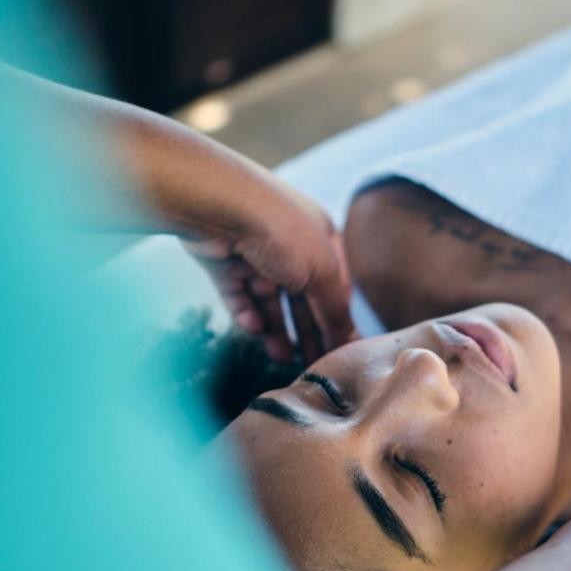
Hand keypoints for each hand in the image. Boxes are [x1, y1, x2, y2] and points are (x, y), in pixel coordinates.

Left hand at [185, 177, 358, 363]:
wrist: (220, 206)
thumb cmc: (281, 230)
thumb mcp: (322, 272)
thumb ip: (336, 309)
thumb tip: (350, 339)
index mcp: (320, 238)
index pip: (335, 286)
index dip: (338, 318)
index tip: (340, 352)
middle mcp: (289, 245)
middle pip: (302, 298)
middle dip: (307, 331)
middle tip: (311, 365)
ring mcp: (255, 255)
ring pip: (270, 302)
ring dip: (277, 331)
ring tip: (282, 357)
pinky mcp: (225, 264)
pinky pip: (239, 298)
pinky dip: (247, 315)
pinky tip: (255, 330)